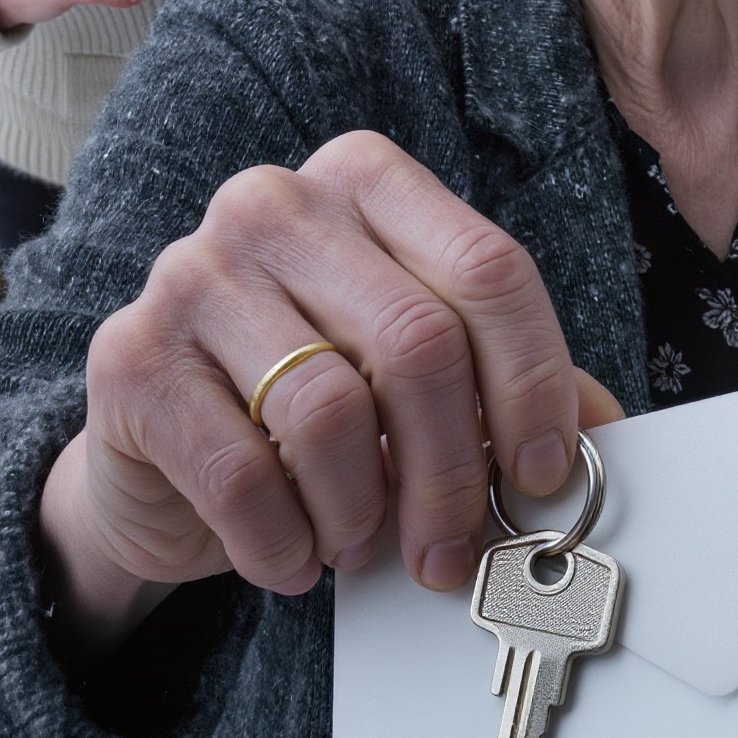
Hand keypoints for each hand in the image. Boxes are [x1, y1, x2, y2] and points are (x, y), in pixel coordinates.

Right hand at [38, 132, 621, 659]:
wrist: (159, 451)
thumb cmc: (311, 400)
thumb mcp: (420, 376)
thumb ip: (511, 383)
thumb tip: (609, 437)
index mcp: (367, 181)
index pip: (489, 270)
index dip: (533, 384)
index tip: (540, 474)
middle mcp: (276, 202)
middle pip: (419, 342)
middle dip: (454, 471)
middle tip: (453, 549)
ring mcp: (193, 269)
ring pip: (328, 410)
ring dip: (363, 511)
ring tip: (361, 544)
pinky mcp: (129, 355)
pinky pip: (239, 471)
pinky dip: (285, 541)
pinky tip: (294, 557)